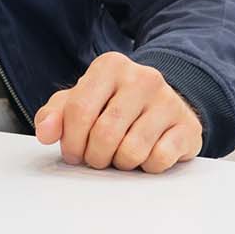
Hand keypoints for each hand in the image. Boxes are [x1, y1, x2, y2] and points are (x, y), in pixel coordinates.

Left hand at [34, 52, 202, 173]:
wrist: (162, 104)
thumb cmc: (112, 104)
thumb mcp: (79, 101)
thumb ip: (55, 115)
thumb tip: (45, 132)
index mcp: (110, 66)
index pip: (79, 110)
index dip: (71, 140)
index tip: (73, 152)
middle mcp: (143, 78)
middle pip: (105, 133)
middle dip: (94, 156)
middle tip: (96, 158)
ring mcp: (169, 101)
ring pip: (132, 151)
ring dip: (120, 163)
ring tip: (119, 155)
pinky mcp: (188, 126)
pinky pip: (159, 160)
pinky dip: (146, 167)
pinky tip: (145, 154)